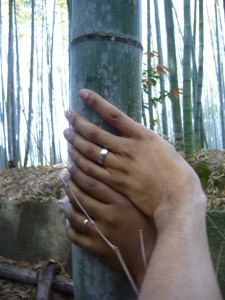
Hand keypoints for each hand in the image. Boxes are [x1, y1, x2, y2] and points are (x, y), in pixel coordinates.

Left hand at [62, 176, 155, 287]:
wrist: (150, 257)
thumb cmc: (147, 227)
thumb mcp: (138, 204)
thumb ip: (121, 191)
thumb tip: (99, 177)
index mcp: (120, 203)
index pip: (93, 184)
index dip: (79, 173)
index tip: (71, 165)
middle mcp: (108, 216)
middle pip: (81, 197)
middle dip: (69, 184)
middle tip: (63, 176)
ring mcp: (100, 234)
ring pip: (75, 215)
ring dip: (66, 204)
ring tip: (64, 197)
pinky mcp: (96, 248)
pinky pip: (75, 236)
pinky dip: (69, 226)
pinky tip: (68, 219)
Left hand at [64, 89, 204, 229]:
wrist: (177, 195)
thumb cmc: (173, 170)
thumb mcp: (160, 146)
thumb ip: (140, 139)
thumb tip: (125, 132)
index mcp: (142, 136)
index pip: (114, 115)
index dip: (97, 102)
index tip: (83, 93)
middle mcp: (128, 149)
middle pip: (96, 133)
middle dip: (78, 122)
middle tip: (67, 114)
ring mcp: (120, 166)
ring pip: (90, 152)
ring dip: (75, 141)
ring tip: (66, 133)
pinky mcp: (116, 183)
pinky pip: (92, 172)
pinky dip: (79, 165)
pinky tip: (71, 159)